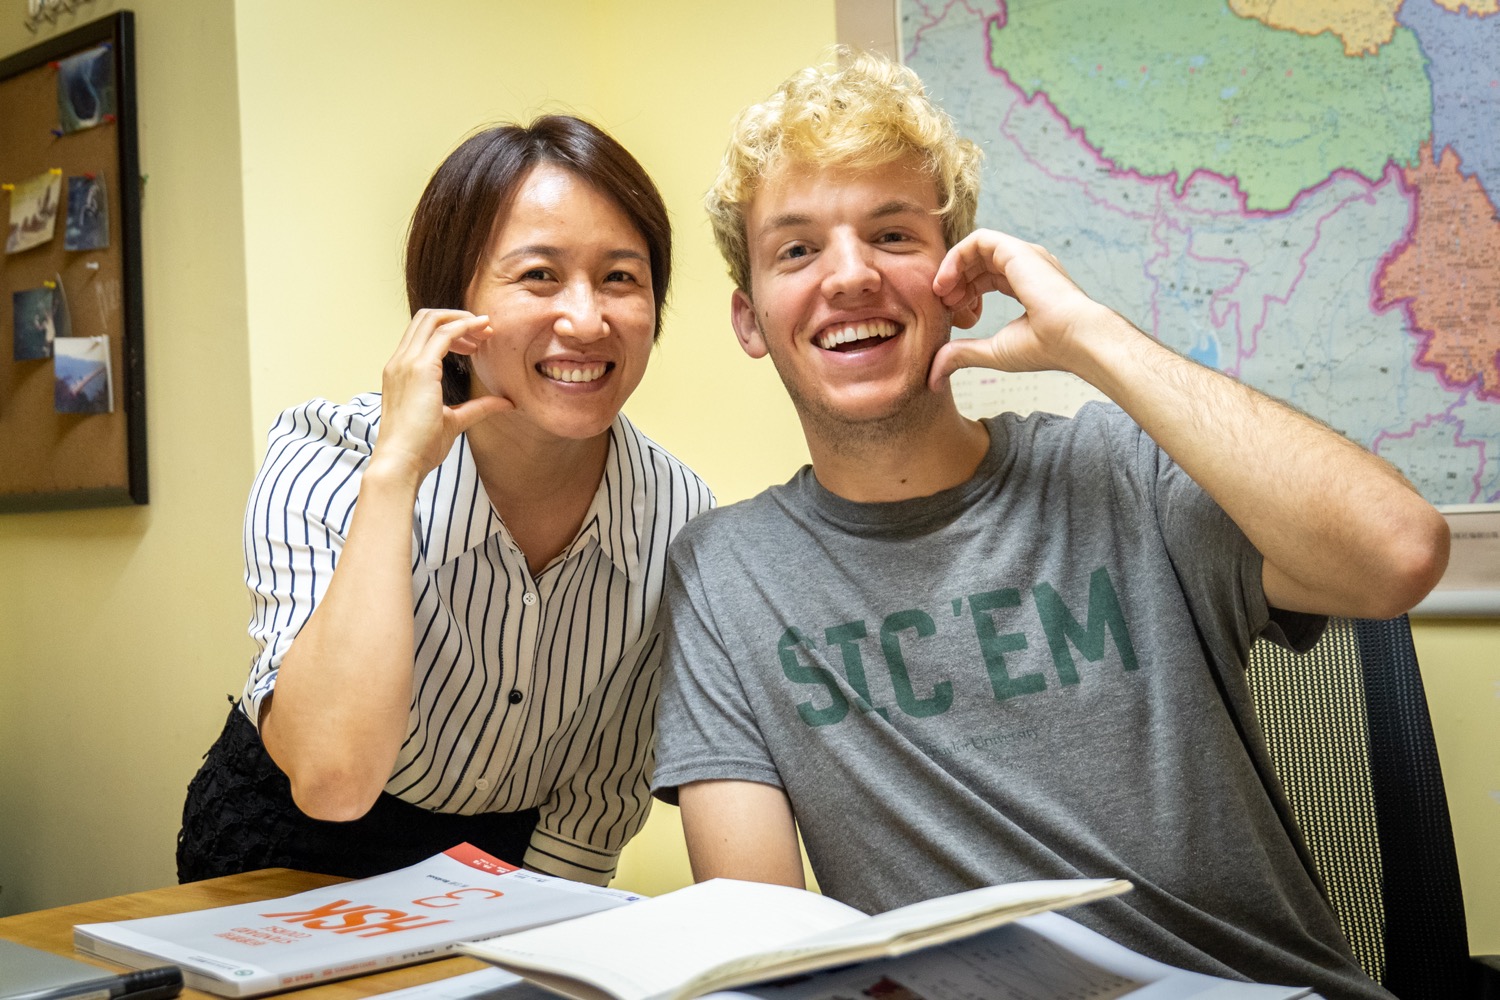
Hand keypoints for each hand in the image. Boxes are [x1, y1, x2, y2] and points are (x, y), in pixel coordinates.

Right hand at [372, 309, 513, 481]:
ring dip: (463, 319)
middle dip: (457, 318)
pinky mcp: (420, 368)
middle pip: (425, 318)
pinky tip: (483, 332)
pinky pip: (444, 333)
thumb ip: (477, 408)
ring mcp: (406, 363)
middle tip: (485, 332)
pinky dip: (465, 326)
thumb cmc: (420, 447)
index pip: (422, 335)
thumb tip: (505, 403)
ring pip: (433, 318)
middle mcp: (400, 362)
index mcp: (401, 372)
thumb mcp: (453, 421)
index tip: (475, 343)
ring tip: (486, 331)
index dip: (450, 331)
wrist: (401, 462)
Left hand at [928, 229, 1116, 388]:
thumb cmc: (1045, 347)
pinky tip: (947, 282)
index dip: (964, 294)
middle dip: (955, 282)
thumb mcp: (993, 352)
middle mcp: (1026, 266)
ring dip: (953, 269)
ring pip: (976, 248)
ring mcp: (1022, 255)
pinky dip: (956, 257)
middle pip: (978, 263)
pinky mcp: (1015, 251)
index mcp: (1026, 285)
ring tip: (941, 294)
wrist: (1075, 339)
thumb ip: (963, 355)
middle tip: (942, 304)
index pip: (986, 278)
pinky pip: (978, 240)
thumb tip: (934, 376)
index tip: (955, 316)